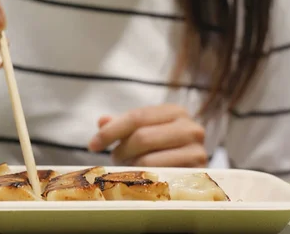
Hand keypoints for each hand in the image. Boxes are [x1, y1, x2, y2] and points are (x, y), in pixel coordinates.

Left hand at [88, 105, 207, 166]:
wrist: (194, 174)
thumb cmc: (162, 150)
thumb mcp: (143, 132)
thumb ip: (122, 125)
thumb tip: (102, 121)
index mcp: (175, 112)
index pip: (136, 117)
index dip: (111, 131)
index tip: (92, 145)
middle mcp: (190, 127)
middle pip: (141, 137)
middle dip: (121, 150)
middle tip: (114, 160)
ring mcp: (197, 151)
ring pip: (148, 158)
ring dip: (130, 166)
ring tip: (129, 168)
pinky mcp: (196, 173)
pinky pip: (159, 176)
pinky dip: (143, 177)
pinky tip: (141, 177)